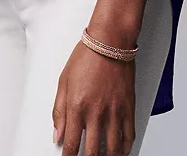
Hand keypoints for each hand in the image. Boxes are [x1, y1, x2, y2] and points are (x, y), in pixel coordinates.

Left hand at [51, 39, 135, 155]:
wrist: (110, 41)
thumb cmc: (86, 56)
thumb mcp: (64, 81)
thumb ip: (59, 110)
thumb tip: (57, 134)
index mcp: (77, 106)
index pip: (71, 144)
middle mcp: (96, 112)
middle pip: (92, 152)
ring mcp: (114, 111)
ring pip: (112, 149)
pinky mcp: (128, 107)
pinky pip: (129, 136)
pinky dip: (125, 149)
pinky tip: (120, 152)